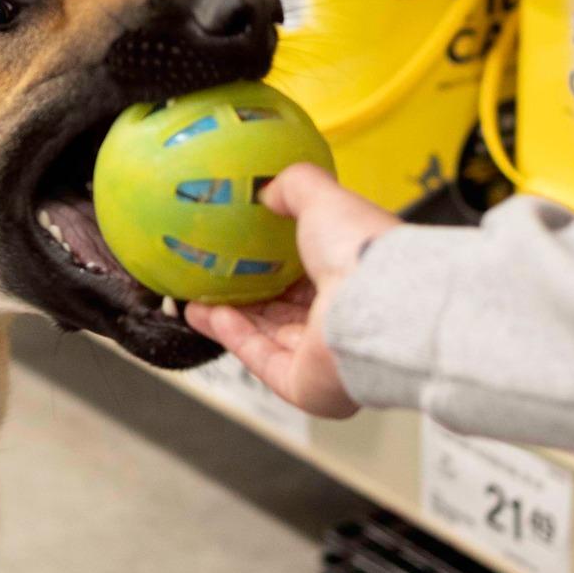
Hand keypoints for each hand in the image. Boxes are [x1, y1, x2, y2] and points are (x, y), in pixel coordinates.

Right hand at [185, 163, 398, 417]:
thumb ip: (295, 188)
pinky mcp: (305, 385)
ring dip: (230, 318)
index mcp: (356, 279)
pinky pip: (261, 359)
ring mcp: (325, 357)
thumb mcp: (326, 200)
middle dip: (246, 297)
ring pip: (268, 338)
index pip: (311, 276)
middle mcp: (344, 321)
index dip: (274, 265)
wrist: (377, 304)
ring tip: (196, 299)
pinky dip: (233, 337)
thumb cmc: (364, 253)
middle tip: (210, 280)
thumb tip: (270, 189)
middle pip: (286, 312)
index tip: (240, 252)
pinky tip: (208, 315)